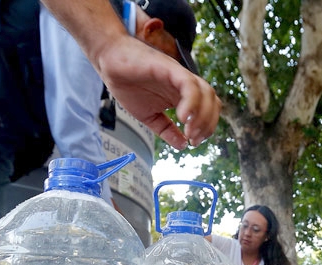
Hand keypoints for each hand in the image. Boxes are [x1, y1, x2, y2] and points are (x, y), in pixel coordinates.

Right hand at [95, 35, 220, 148]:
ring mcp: (178, 75)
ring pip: (206, 92)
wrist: (109, 62)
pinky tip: (182, 117)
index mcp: (182, 96)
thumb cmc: (128, 84)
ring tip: (190, 131)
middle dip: (208, 124)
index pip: (208, 110)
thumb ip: (166, 129)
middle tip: (194, 139)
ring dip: (203, 115)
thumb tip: (182, 146)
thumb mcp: (149, 116)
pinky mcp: (169, 68)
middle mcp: (184, 85)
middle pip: (212, 102)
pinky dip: (191, 101)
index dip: (206, 128)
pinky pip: (188, 84)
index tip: (194, 143)